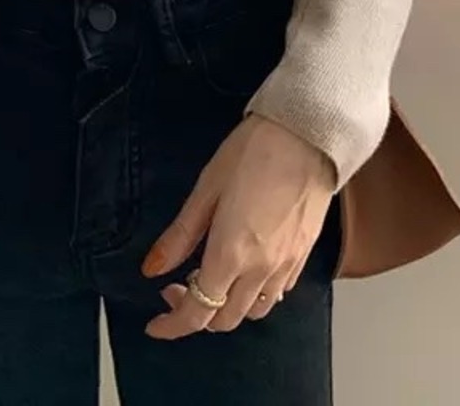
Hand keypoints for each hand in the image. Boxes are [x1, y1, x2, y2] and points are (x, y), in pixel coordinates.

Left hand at [141, 115, 334, 338]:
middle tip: (178, 285)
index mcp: (231, 254)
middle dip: (196, 314)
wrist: (308, 133)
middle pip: (225, 319)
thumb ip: (180, 235)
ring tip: (213, 276)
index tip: (155, 323)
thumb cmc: (254, 151)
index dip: (172, 325)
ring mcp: (286, 264)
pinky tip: (246, 269)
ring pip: (254, 311)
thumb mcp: (207, 188)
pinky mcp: (304, 254)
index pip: (197, 313)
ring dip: (228, 308)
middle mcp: (260, 269)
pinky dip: (256, 294)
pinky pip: (278, 293)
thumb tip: (152, 268)